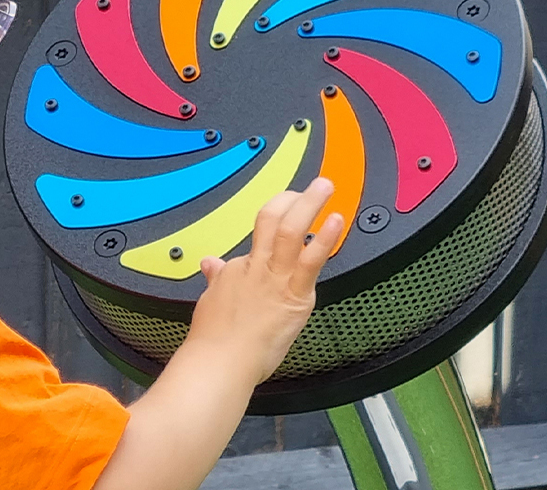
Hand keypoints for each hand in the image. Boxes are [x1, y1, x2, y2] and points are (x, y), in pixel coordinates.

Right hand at [183, 177, 342, 385]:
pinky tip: (335, 220)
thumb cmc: (215, 340)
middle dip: (293, 199)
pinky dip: (324, 237)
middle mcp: (256, 266)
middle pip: (271, 220)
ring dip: (309, 204)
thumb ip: (217, 279)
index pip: (258, 242)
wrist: (220, 360)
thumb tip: (210, 263)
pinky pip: (311, 259)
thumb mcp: (211, 301)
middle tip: (311, 186)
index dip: (272, 231)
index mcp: (238, 269)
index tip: (287, 222)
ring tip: (325, 186)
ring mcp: (275, 278)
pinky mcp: (294, 295)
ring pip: (290, 230)